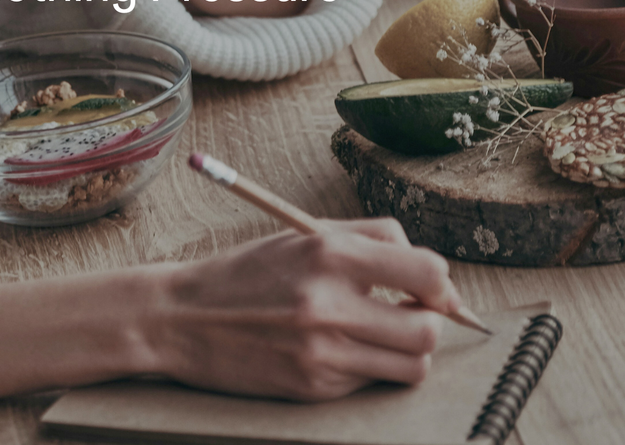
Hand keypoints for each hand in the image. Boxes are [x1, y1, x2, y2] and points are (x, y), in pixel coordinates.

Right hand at [151, 220, 459, 401]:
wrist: (183, 318)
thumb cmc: (249, 271)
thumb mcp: (302, 235)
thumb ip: (369, 240)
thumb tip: (432, 272)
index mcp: (328, 253)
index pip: (426, 271)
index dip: (440, 282)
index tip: (432, 287)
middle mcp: (328, 304)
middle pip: (427, 328)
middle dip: (431, 322)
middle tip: (412, 313)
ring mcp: (322, 352)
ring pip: (411, 366)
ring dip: (409, 351)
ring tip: (385, 335)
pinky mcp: (314, 388)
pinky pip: (371, 383)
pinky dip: (369, 367)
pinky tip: (343, 349)